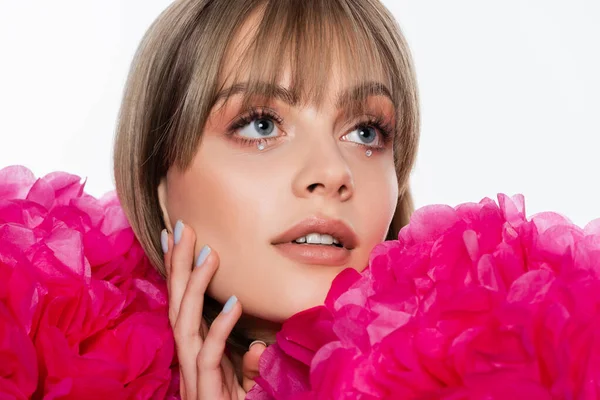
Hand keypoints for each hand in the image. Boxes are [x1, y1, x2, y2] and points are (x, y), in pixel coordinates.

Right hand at [162, 221, 265, 398]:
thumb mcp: (247, 390)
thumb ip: (250, 368)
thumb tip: (258, 346)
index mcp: (197, 355)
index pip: (184, 306)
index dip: (180, 273)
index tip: (179, 239)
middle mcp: (189, 361)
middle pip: (177, 306)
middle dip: (178, 267)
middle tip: (181, 228)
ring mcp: (193, 377)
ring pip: (184, 325)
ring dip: (195, 287)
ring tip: (209, 253)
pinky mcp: (204, 392)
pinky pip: (208, 356)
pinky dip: (219, 328)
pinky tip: (232, 304)